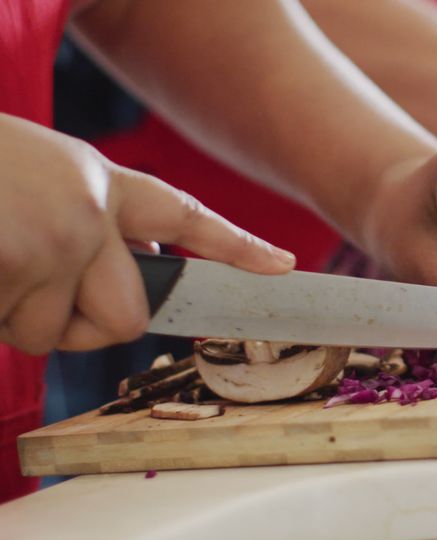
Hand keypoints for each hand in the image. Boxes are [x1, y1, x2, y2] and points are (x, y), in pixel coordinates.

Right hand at [0, 114, 294, 353]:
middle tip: (23, 288)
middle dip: (76, 325)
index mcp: (97, 182)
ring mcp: (59, 235)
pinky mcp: (22, 260)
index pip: (182, 217)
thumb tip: (130, 278)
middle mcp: (92, 207)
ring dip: (9, 317)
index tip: (283, 267)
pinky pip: (8, 331)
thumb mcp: (35, 182)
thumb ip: (86, 228)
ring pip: (50, 335)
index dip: (235, 247)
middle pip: (125, 318)